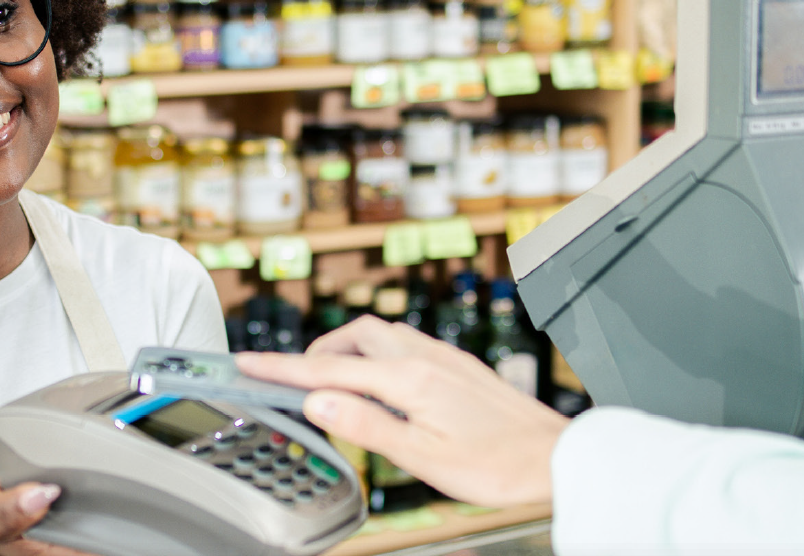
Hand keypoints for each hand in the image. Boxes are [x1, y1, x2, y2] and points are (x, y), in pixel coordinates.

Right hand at [235, 316, 567, 508]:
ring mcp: (444, 358)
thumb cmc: (498, 467)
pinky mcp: (459, 365)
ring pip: (381, 336)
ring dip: (348, 350)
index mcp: (410, 380)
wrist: (557, 458)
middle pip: (353, 337)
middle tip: (293, 381)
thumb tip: (318, 402)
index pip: (329, 370)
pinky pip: (405, 344)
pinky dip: (377, 355)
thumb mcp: (424, 458)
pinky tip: (383, 382)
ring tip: (334, 384)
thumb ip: (368, 426)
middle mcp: (425, 358)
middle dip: (317, 353)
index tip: (246, 364)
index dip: (282, 368)